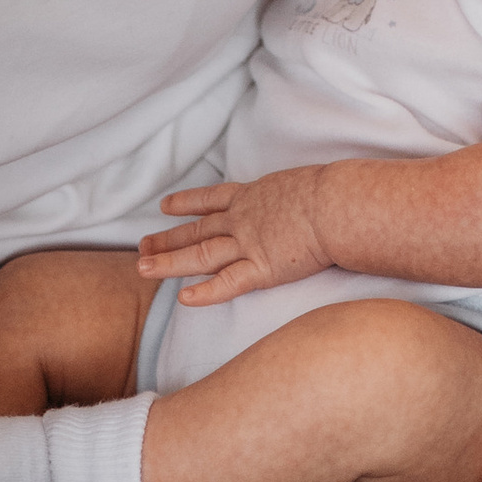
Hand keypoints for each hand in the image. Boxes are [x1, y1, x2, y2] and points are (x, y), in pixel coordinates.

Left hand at [137, 167, 330, 307]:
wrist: (340, 204)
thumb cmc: (335, 192)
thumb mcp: (306, 182)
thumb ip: (296, 194)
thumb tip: (307, 198)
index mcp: (254, 195)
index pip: (211, 199)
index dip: (186, 203)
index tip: (165, 207)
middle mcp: (243, 219)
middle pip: (197, 230)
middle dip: (167, 238)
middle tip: (142, 246)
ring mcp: (250, 244)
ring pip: (200, 255)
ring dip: (169, 262)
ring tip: (142, 269)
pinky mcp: (263, 269)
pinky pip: (228, 284)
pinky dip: (205, 292)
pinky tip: (183, 299)